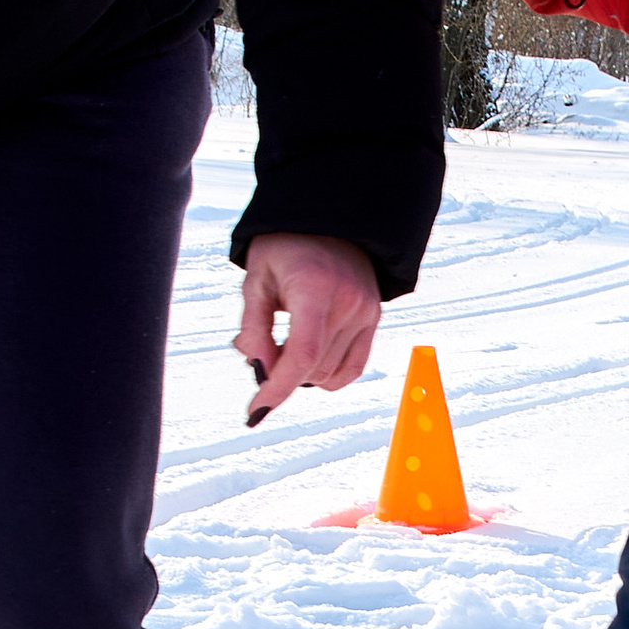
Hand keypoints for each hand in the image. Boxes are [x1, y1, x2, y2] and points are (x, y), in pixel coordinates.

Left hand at [233, 233, 380, 422]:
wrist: (328, 216)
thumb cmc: (284, 245)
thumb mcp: (255, 280)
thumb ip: (255, 329)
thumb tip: (260, 372)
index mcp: (315, 287)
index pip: (301, 354)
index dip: (277, 389)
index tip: (255, 412)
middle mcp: (347, 302)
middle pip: (312, 368)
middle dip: (280, 372)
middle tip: (261, 349)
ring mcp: (366, 311)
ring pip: (329, 373)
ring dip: (302, 372)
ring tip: (285, 341)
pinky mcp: (374, 317)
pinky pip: (353, 368)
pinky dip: (327, 375)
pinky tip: (310, 362)